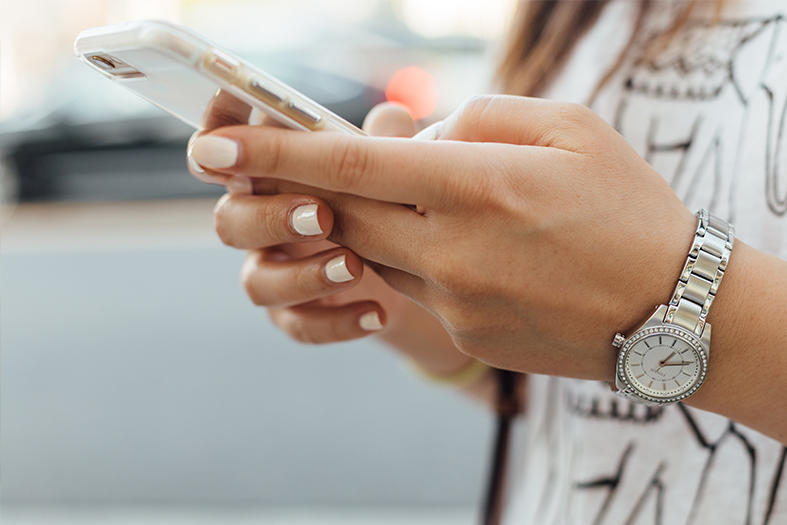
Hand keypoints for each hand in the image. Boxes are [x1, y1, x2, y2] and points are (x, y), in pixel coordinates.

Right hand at [187, 102, 423, 342]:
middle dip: (270, 217)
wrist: (412, 272)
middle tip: (322, 215)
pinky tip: (377, 313)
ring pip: (256, 281)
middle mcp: (260, 221)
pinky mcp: (295, 314)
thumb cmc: (385, 199)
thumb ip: (385, 142)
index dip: (215, 140)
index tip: (227, 137)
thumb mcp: (391, 167)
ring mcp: (274, 271)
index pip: (225, 152)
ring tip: (355, 267)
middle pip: (230, 220)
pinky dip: (336, 321)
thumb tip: (392, 118)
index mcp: (271, 174)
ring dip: (302, 275)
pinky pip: (298, 325)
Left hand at [188, 95, 696, 382]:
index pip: (350, 165)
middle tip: (301, 167)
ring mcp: (455, 300)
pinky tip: (472, 248)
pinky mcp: (464, 332)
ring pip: (374, 251)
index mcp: (479, 185)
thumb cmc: (629, 207)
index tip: (215, 147)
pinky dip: (418, 256)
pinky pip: (413, 286)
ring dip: (376, 220)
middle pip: (343, 213)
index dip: (275, 153)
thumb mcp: (569, 129)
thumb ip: (479, 119)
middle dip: (311, 188)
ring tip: (432, 201)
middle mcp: (454, 249)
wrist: (672, 311)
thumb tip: (417, 135)